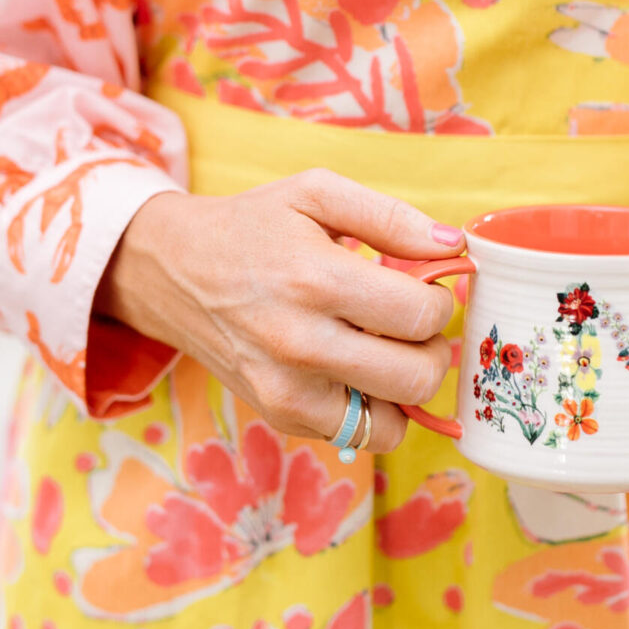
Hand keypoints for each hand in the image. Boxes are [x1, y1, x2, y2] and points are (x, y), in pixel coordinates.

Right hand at [96, 172, 461, 454]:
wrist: (172, 272)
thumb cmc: (251, 228)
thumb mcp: (315, 194)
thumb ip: (391, 217)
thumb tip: (455, 247)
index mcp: (314, 279)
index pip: (421, 315)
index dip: (439, 302)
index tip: (421, 289)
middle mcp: (300, 344)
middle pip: (418, 377)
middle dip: (432, 348)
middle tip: (408, 325)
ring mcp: (287, 390)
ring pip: (394, 421)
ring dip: (403, 387)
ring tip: (380, 350)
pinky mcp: (281, 416)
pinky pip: (359, 434)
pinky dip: (371, 408)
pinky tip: (350, 369)